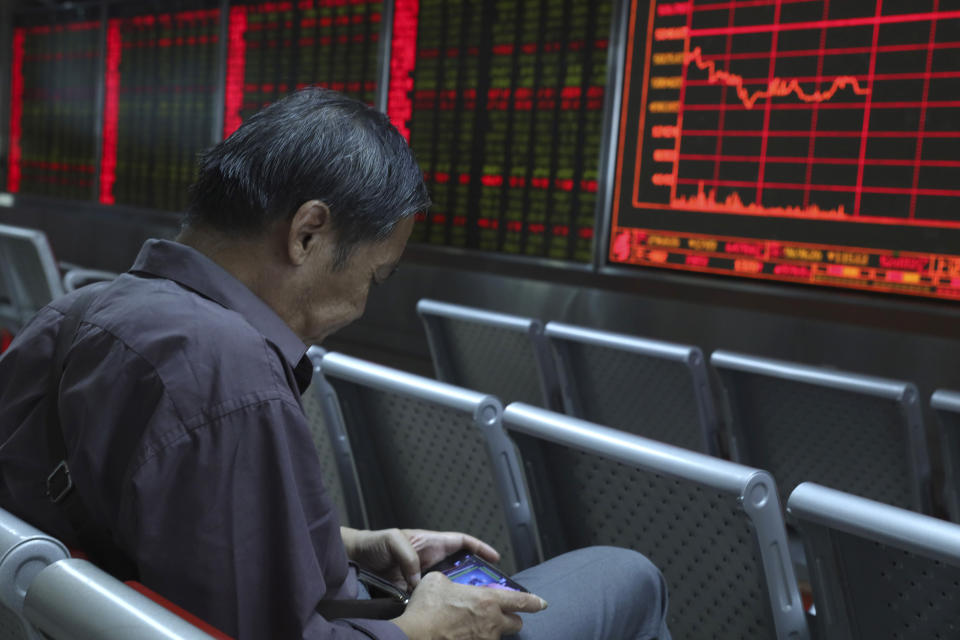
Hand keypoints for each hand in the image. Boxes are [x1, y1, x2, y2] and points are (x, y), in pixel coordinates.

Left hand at [340, 527, 500, 590]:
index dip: (480, 548)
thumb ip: (408, 556)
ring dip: (459, 593)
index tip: (495, 558)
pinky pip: (431, 598)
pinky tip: (446, 614)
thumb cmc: (375, 542)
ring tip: (473, 604)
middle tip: (489, 590)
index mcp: (431, 543)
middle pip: (460, 568)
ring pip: (448, 585)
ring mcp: (423, 577)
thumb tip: (419, 580)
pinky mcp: (413, 593)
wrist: (355, 559)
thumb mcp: (393, 540)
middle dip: (476, 576)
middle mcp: (431, 560)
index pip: (462, 542)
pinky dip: (439, 605)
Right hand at [392, 571, 547, 639]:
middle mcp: (491, 623)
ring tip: (472, 626)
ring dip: (490, 631)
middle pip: (515, 624)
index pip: (521, 601)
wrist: (415, 636)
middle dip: (510, 619)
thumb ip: (450, 581)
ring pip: (497, 637)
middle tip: (498, 615)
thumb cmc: (426, 609)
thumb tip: (447, 584)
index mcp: (487, 600)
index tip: (542, 603)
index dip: (534, 602)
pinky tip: (461, 635)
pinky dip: (475, 639)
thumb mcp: (437, 581)